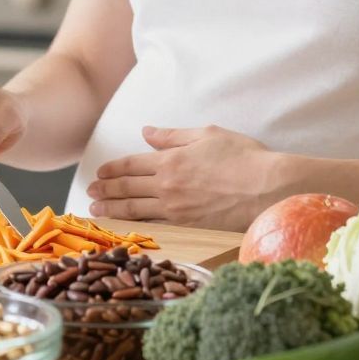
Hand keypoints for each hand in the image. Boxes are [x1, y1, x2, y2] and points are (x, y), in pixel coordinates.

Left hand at [87, 124, 281, 229]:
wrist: (268, 188)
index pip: (131, 165)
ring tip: (96, 210)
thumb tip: (147, 132)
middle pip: (127, 188)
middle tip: (89, 192)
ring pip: (134, 210)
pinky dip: (135, 226)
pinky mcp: (187, 227)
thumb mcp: (208, 134)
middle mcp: (167, 186)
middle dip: (105, 190)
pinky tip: (126, 227)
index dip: (112, 169)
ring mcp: (176, 209)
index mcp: (170, 160)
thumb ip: (173, 135)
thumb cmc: (244, 157)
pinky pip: (154, 226)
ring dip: (112, 209)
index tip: (100, 173)